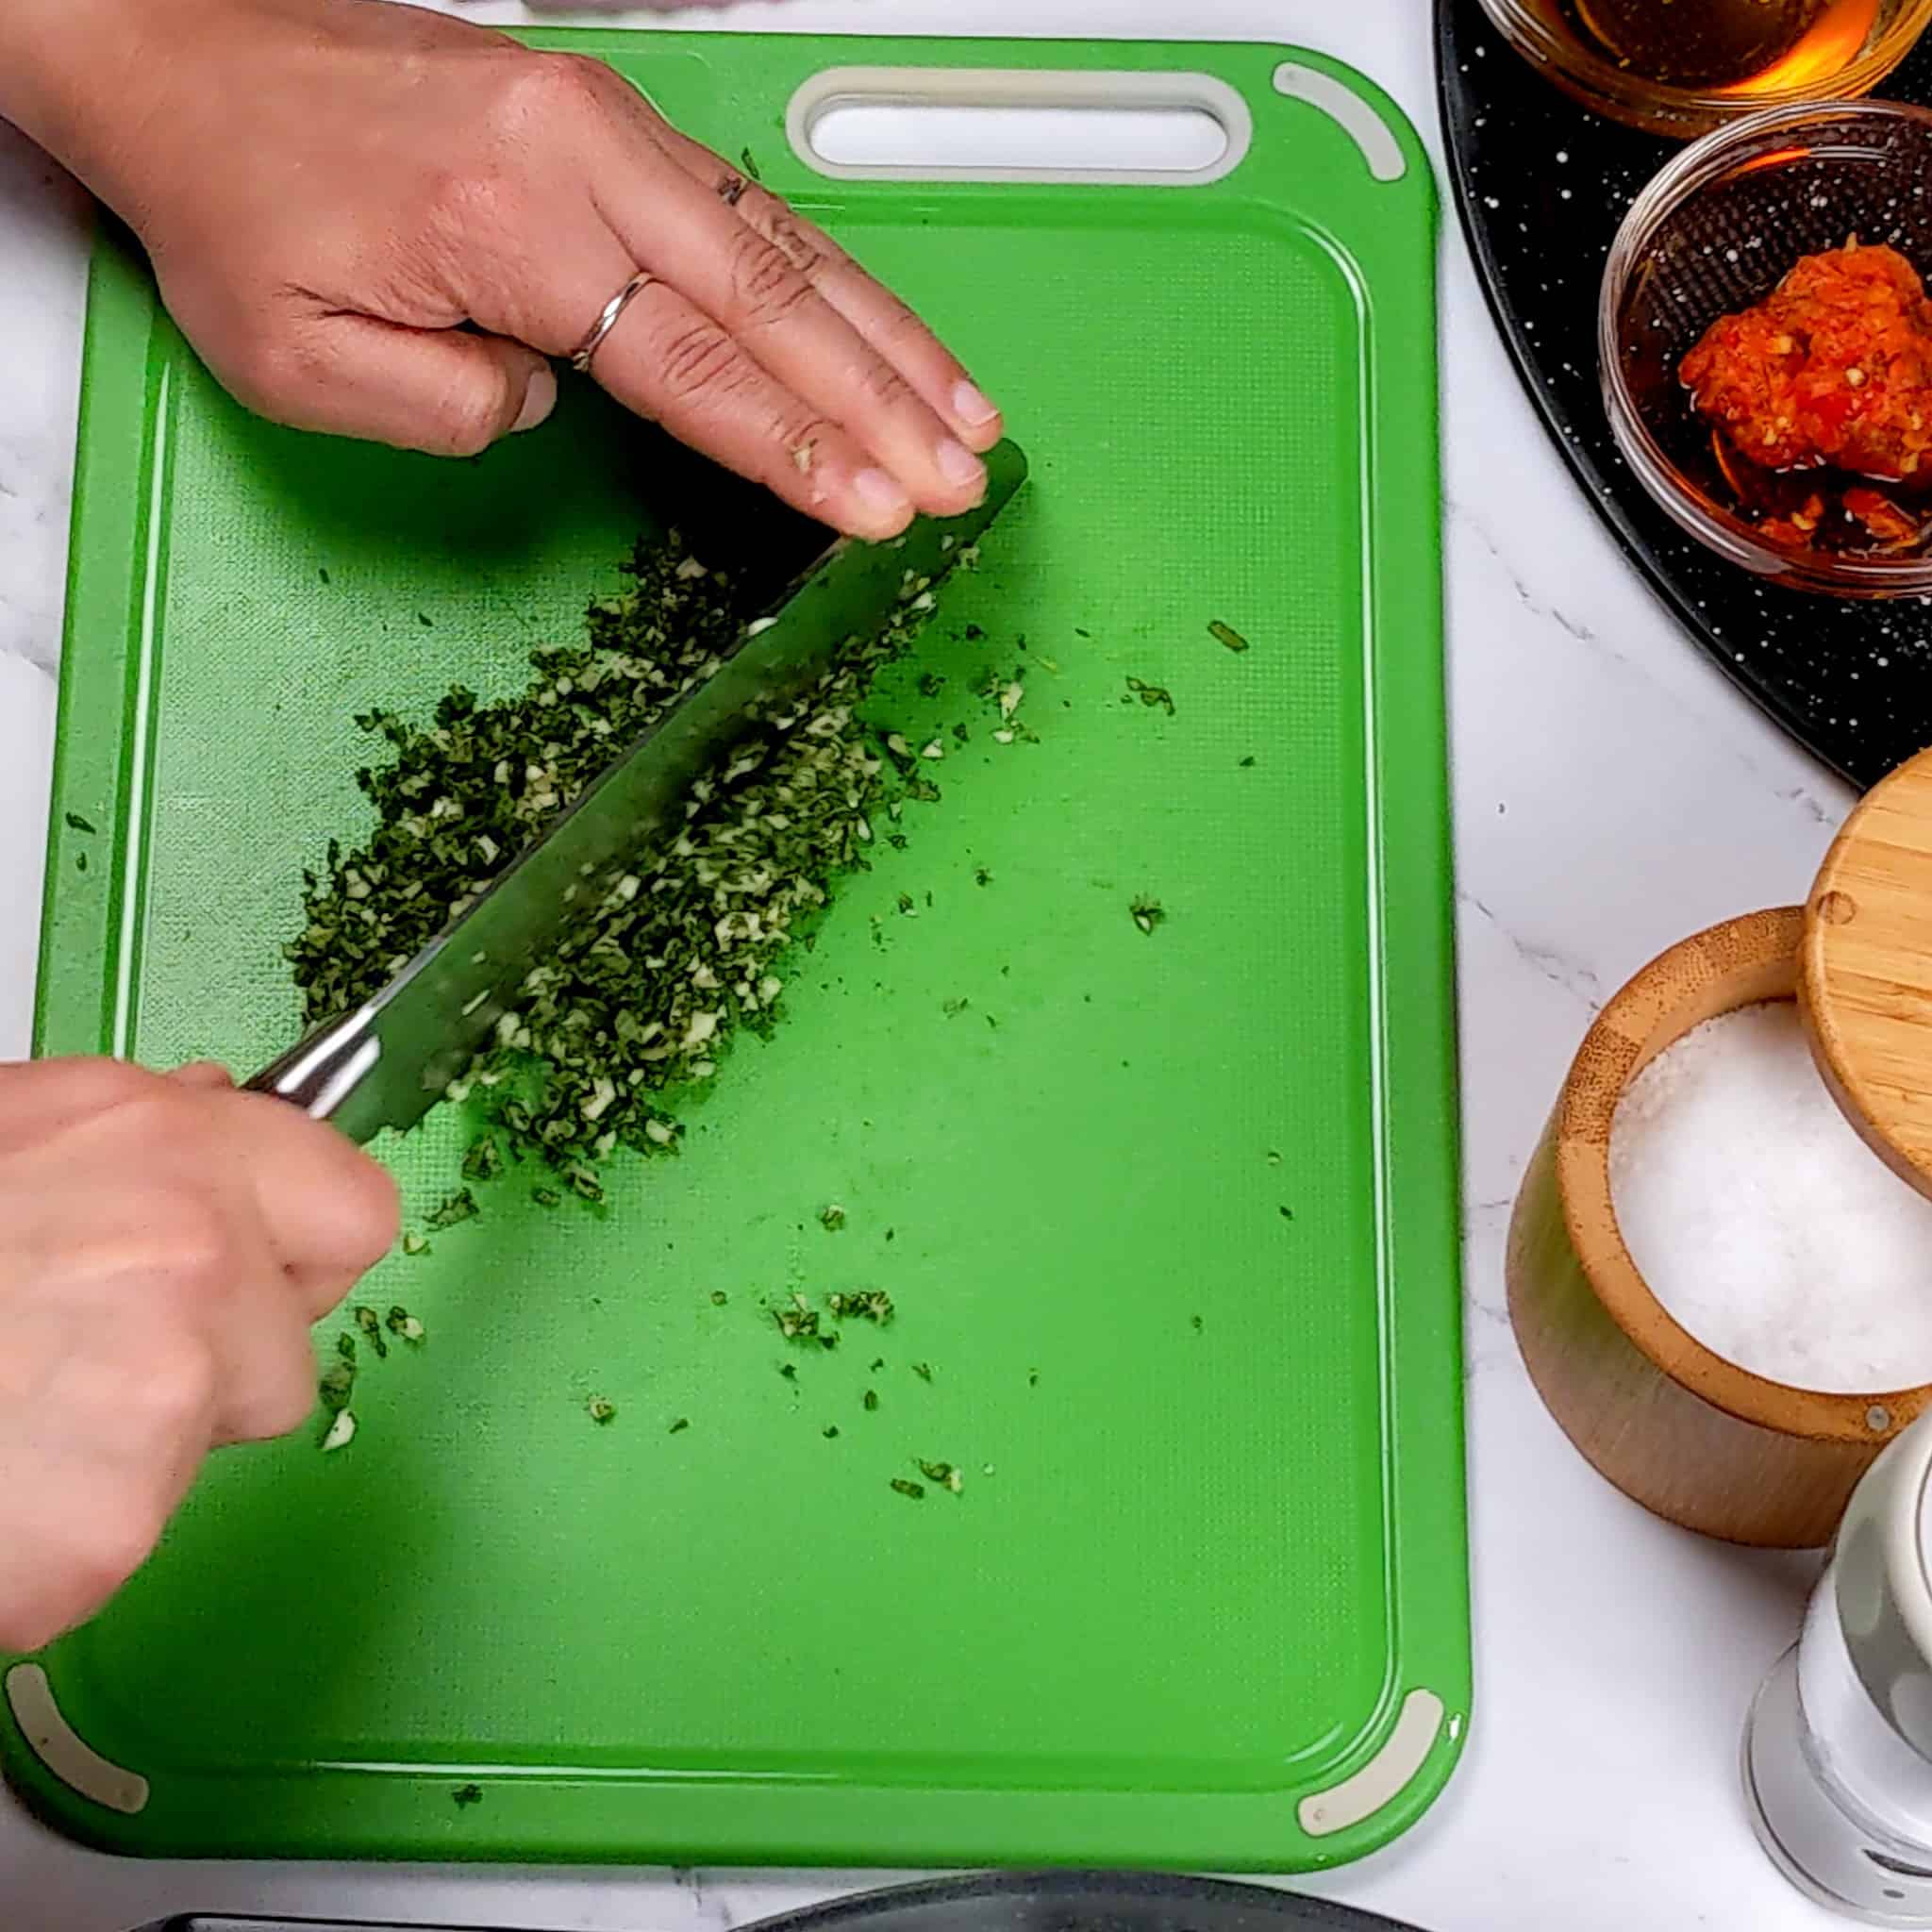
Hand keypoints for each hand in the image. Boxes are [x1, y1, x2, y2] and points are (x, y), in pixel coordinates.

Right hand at [0, 1058, 396, 1651]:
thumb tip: (218, 1109)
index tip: (247, 1272)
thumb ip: (127, 1135)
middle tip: (93, 1360)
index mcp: (157, 1137)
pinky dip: (78, 1527)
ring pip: (231, 1434)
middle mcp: (187, 1242)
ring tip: (24, 1415)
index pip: (353, 1206)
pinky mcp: (121, 1511)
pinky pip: (143, 1526)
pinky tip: (7, 1483)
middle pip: (299, 1340)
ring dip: (148, 1442)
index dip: (298, 1250)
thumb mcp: (4, 1140)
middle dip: (225, 1362)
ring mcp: (165, 1376)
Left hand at [1, 0, 1003, 539]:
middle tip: (962, 478)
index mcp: (511, 223)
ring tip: (968, 417)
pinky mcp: (611, 115)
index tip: (881, 507)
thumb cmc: (234, 203)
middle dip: (882, 401)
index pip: (693, 362)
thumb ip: (448, 409)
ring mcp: (607, 123)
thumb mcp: (297, 358)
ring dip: (887, 336)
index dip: (798, 446)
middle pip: (772, 297)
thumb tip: (559, 400)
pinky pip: (750, 202)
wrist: (185, 48)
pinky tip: (884, 332)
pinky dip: (832, 277)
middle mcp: (582, 156)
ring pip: (784, 240)